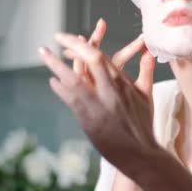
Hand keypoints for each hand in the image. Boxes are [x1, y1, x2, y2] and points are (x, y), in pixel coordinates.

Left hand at [38, 22, 158, 177]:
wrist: (142, 154)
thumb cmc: (144, 125)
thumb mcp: (147, 95)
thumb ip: (146, 71)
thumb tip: (149, 51)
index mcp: (123, 83)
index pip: (102, 56)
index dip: (86, 44)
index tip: (75, 37)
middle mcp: (111, 90)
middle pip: (91, 59)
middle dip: (72, 44)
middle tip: (58, 36)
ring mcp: (100, 104)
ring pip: (74, 78)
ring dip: (56, 64)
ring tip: (43, 52)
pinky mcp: (90, 119)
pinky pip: (71, 99)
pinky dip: (60, 88)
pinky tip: (52, 81)